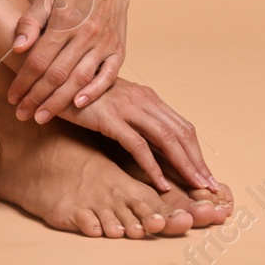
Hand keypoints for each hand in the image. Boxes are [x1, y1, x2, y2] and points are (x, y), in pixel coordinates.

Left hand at [6, 0, 127, 124]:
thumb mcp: (45, 1)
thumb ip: (29, 23)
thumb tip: (16, 48)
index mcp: (64, 23)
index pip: (39, 60)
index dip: (23, 81)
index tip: (12, 97)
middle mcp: (85, 35)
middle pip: (57, 74)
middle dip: (37, 98)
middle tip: (22, 114)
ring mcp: (104, 44)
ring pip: (79, 79)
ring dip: (60, 101)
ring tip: (41, 117)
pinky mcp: (118, 51)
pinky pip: (108, 76)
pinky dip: (94, 92)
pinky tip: (78, 105)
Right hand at [59, 77, 218, 191]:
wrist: (54, 78)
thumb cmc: (82, 95)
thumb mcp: (115, 104)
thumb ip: (135, 118)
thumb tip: (152, 144)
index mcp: (147, 97)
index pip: (182, 127)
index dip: (197, 152)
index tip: (205, 174)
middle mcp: (143, 100)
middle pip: (182, 133)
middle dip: (198, 161)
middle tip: (210, 186)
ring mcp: (128, 107)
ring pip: (167, 139)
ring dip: (184, 165)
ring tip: (194, 186)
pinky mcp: (111, 118)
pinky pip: (139, 145)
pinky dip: (153, 166)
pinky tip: (160, 183)